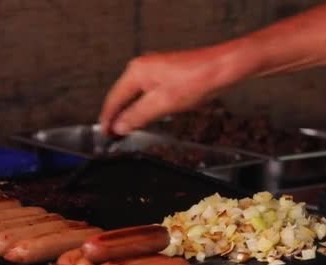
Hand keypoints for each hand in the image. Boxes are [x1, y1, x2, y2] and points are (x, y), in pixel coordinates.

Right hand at [99, 46, 242, 135]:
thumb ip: (137, 116)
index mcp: (137, 72)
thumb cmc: (197, 80)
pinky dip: (143, 107)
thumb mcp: (162, 104)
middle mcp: (143, 68)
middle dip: (117, 116)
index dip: (107, 118)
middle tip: (112, 136)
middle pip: (122, 96)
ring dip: (131, 113)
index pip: (114, 99)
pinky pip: (148, 93)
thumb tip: (119, 126)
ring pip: (135, 95)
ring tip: (126, 130)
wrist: (221, 69)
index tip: (104, 133)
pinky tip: (145, 117)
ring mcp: (155, 70)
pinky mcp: (167, 75)